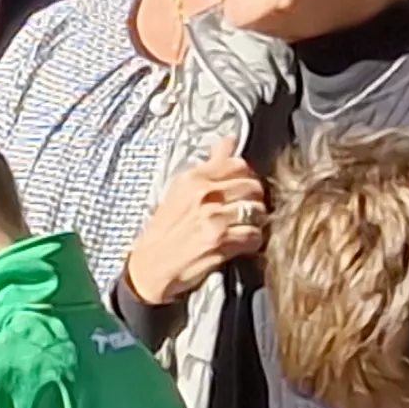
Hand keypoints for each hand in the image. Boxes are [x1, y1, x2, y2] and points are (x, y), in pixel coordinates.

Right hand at [122, 134, 266, 306]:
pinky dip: (252, 242)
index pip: (239, 164)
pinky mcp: (221, 241)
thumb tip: (230, 140)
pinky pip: (255, 236)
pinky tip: (239, 244)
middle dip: (255, 201)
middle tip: (244, 212)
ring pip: (258, 211)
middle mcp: (204, 194)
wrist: (150, 267)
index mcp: (193, 178)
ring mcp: (213, 217)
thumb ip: (211, 165)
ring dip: (255, 222)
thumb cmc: (165, 230)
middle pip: (254, 187)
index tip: (241, 191)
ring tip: (241, 228)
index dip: (246, 178)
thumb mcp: (181, 191)